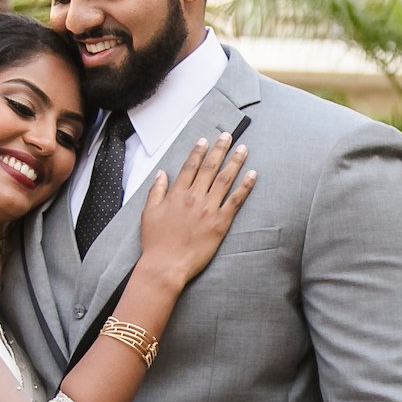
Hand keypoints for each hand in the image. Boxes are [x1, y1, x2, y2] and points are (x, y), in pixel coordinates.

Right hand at [139, 134, 255, 289]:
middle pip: (210, 168)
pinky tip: (253, 174)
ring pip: (225, 180)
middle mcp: (194, 197)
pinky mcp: (220, 223)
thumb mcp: (149, 213)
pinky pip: (235, 200)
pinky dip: (245, 186)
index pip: (190, 167)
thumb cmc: (155, 242)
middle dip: (219, 149)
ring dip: (235, 162)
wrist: (166, 265)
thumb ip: (156, 191)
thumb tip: (161, 174)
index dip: (198, 152)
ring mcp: (209, 209)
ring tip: (243, 149)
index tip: (205, 140)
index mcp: (177, 194)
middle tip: (228, 136)